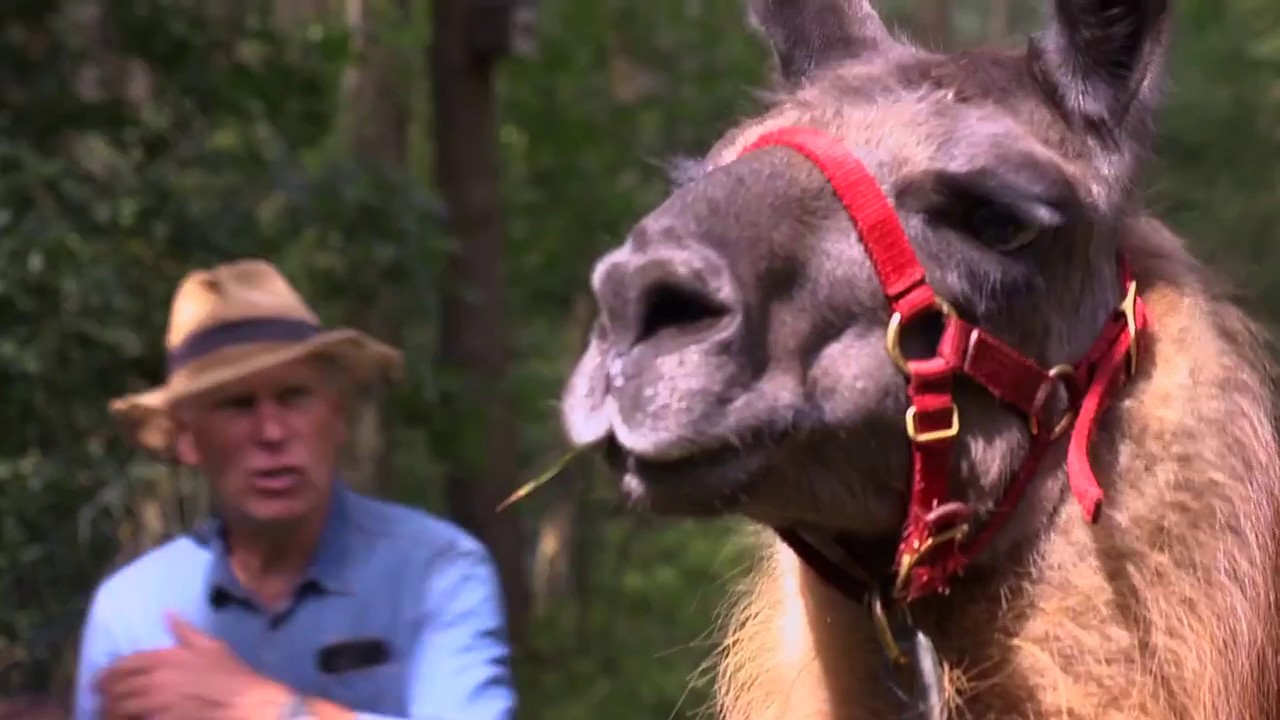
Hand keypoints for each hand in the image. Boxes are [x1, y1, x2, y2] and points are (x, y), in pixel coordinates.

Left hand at [96, 614, 291, 719]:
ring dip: (109, 712)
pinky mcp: (161, 719)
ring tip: (107, 715)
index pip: (123, 664)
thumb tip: (168, 614)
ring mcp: (156, 702)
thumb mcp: (211, 645)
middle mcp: (155, 679)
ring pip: (120, 708)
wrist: (246, 701)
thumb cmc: (231, 674)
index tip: (99, 682)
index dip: (106, 674)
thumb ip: (185, 631)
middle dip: (104, 695)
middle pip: (116, 687)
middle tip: (100, 701)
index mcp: (165, 658)